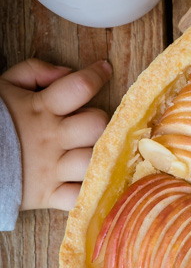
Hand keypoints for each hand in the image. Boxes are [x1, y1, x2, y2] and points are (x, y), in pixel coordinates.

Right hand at [0, 58, 111, 211]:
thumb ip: (34, 71)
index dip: (97, 75)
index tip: (104, 70)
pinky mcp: (47, 195)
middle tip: (90, 122)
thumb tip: (67, 71)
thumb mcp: (4, 85)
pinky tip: (92, 183)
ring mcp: (52, 169)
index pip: (79, 86)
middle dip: (99, 120)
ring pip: (93, 161)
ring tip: (93, 152)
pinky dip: (89, 192)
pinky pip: (79, 197)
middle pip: (96, 126)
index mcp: (42, 108)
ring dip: (98, 156)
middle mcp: (52, 139)